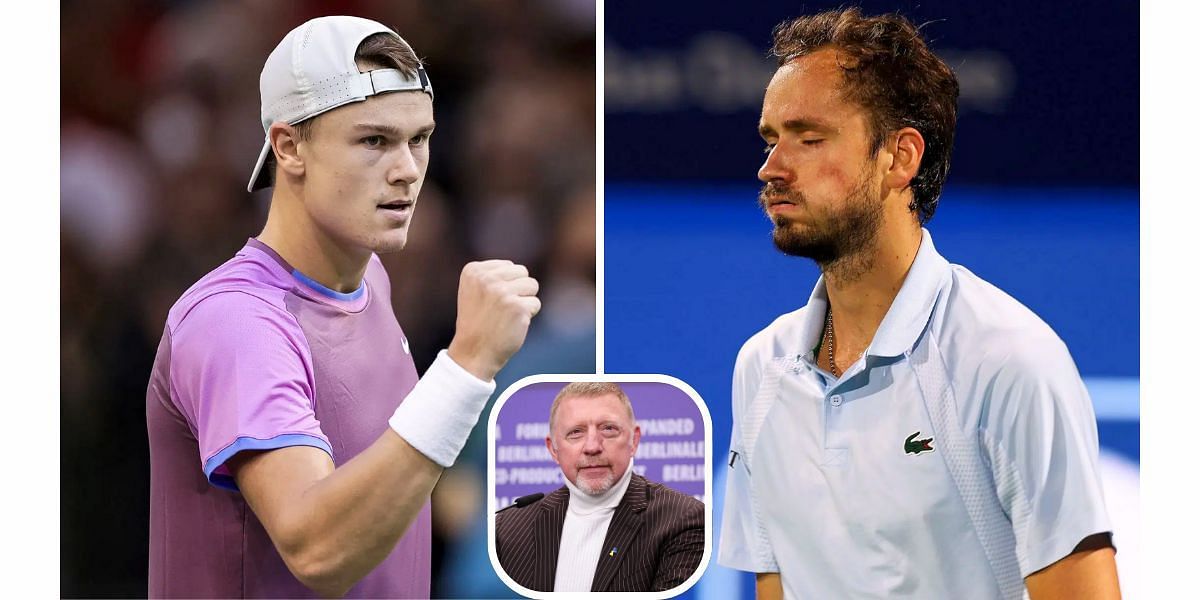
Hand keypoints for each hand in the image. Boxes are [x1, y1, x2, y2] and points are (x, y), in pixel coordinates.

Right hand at [447, 260, 540, 380]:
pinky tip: (512, 324)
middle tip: (501, 309)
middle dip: (518, 290)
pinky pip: (535, 303)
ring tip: (508, 315)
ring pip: (532, 285)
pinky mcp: (517, 307)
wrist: (474, 352)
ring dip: (525, 301)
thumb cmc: (478, 322)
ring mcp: (502, 292)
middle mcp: (486, 279)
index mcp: (473, 271)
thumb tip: (520, 270)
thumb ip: (493, 275)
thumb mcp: (475, 291)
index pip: (508, 266)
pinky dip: (528, 316)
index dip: (505, 285)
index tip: (490, 302)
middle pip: (522, 272)